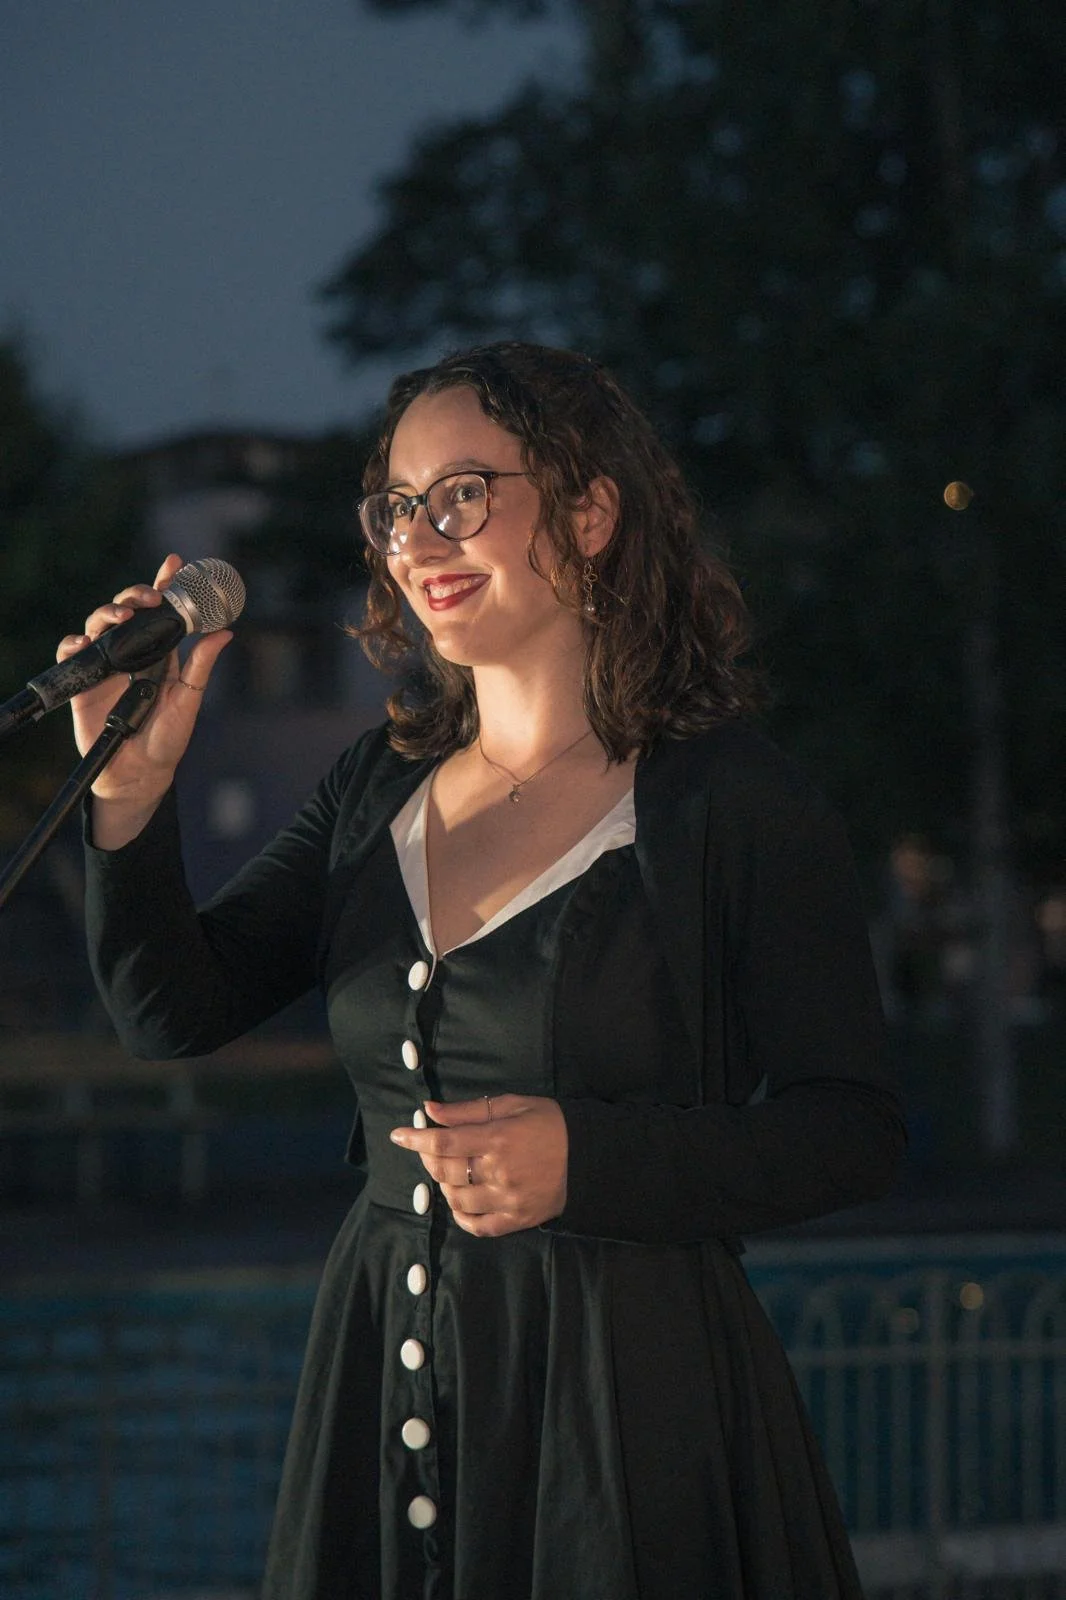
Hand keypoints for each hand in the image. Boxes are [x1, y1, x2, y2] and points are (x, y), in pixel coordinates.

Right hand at [57, 552, 230, 805]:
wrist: (139, 772)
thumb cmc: (167, 738)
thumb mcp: (189, 700)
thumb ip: (202, 667)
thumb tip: (225, 633)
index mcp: (160, 653)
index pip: (161, 612)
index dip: (165, 585)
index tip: (174, 562)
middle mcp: (132, 653)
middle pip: (127, 610)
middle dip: (135, 594)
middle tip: (150, 596)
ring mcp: (106, 665)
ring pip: (99, 623)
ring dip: (107, 612)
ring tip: (122, 617)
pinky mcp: (84, 681)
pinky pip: (72, 652)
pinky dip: (74, 643)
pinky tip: (84, 642)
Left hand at [390, 1094, 567, 1237]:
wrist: (589, 1158)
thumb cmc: (550, 1124)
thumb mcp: (512, 1105)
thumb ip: (468, 1111)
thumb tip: (431, 1110)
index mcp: (498, 1139)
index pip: (444, 1142)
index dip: (416, 1139)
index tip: (398, 1134)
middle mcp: (499, 1172)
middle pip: (445, 1171)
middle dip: (428, 1158)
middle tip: (429, 1148)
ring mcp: (507, 1199)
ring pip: (456, 1199)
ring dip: (444, 1185)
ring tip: (450, 1171)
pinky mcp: (516, 1220)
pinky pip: (477, 1226)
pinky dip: (461, 1216)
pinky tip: (460, 1202)